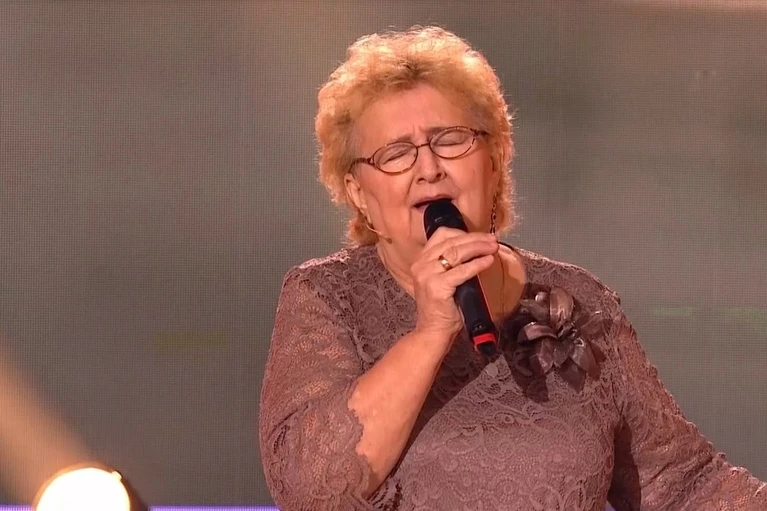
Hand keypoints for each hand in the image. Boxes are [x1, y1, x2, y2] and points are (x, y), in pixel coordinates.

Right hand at [410, 228, 498, 343]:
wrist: (433, 331)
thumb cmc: (442, 307)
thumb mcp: (442, 279)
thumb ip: (452, 264)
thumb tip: (477, 248)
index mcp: (421, 260)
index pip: (441, 235)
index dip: (463, 233)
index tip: (481, 236)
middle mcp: (421, 265)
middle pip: (451, 241)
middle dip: (475, 239)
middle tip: (493, 240)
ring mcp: (427, 275)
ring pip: (456, 252)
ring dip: (478, 247)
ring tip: (493, 248)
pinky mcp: (437, 286)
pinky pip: (461, 271)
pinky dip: (477, 264)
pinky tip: (488, 261)